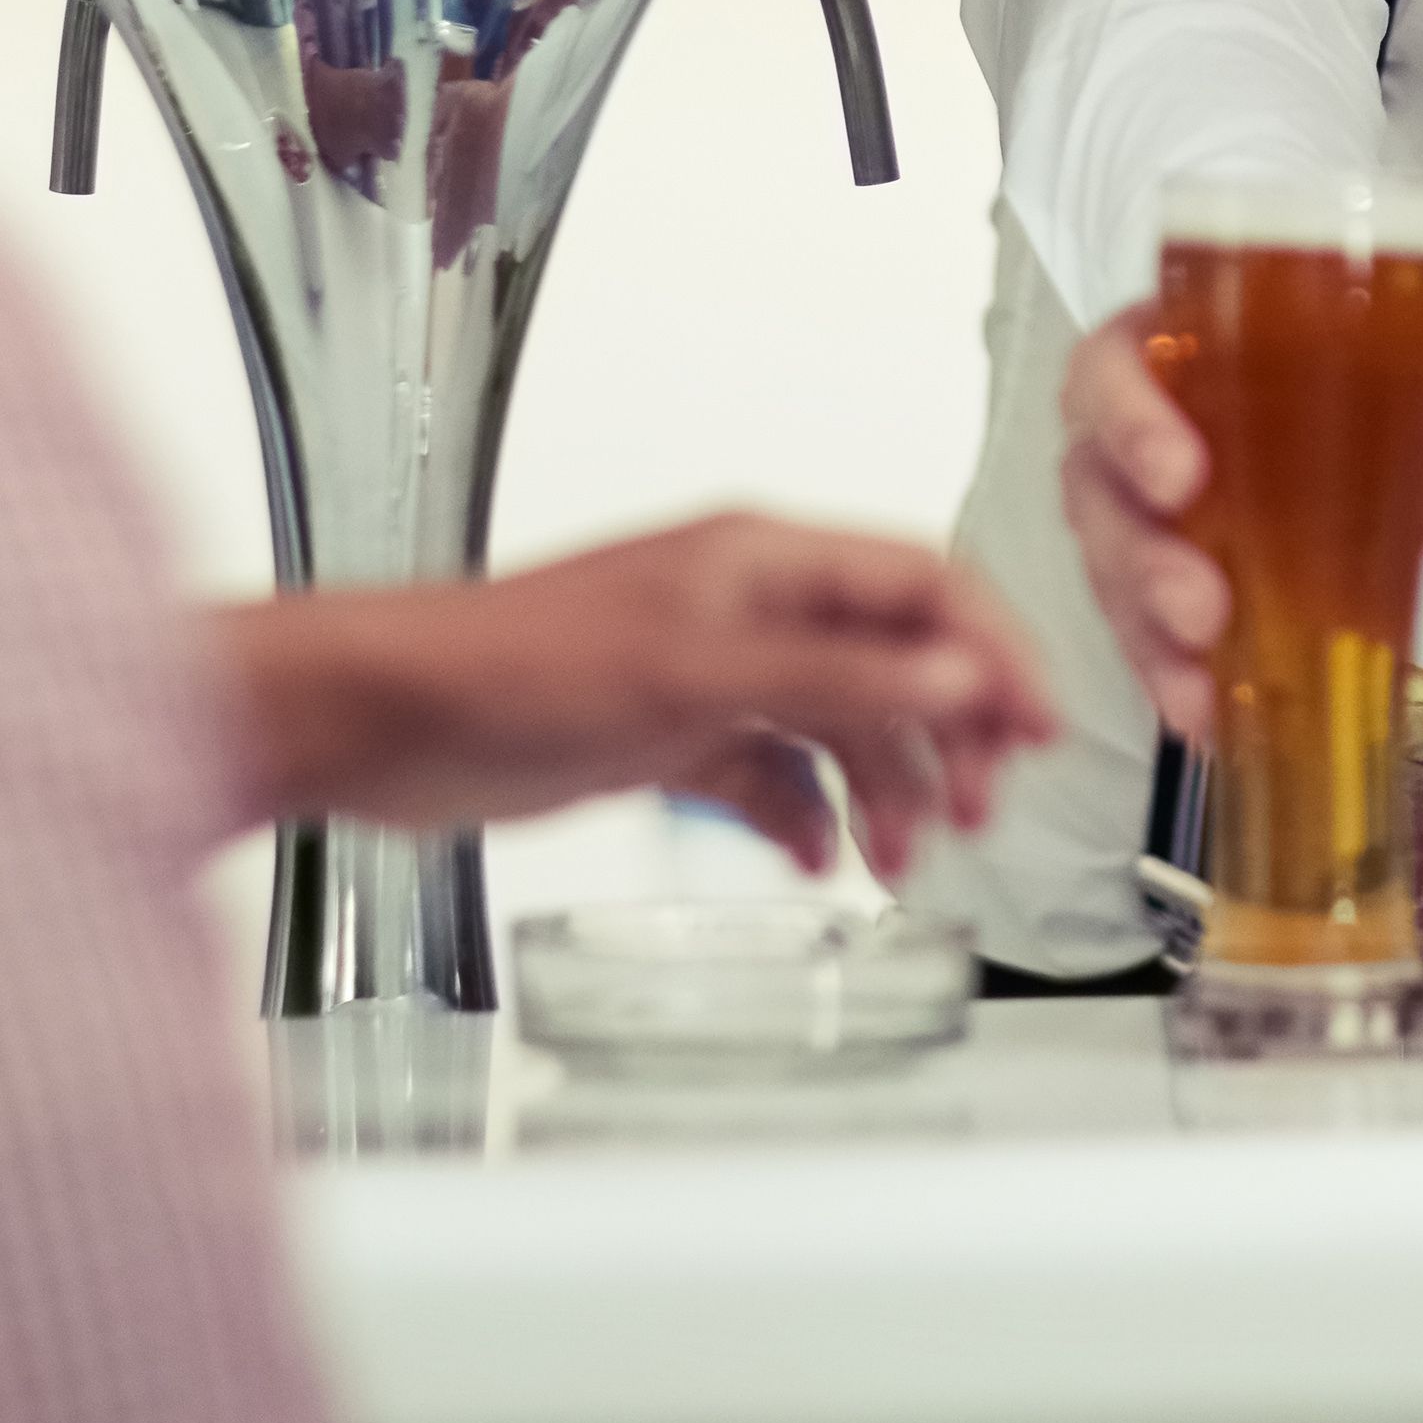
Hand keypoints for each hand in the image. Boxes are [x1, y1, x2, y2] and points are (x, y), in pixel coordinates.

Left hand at [211, 514, 1058, 880]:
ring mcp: (713, 673)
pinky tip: (813, 860)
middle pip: (897, 659)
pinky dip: (804, 818)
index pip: (924, 588)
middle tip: (980, 808)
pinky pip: (771, 775)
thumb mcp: (693, 675)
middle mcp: (750, 609)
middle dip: (951, 733)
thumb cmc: (510, 666)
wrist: (384, 719)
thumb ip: (832, 678)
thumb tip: (953, 677)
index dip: (994, 651)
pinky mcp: (670, 735)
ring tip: (902, 859)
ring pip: (841, 725)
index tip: (1038, 726)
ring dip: (884, 790)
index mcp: (766, 562)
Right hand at [1062, 302, 1422, 744]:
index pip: (1110, 371)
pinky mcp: (1142, 586)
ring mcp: (1130, 514)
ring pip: (1109, 571)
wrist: (1358, 421)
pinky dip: (1169, 677)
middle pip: (1094, 489)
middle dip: (1144, 556)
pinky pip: (1137, 632)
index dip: (1130, 422)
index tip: (1181, 476)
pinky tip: (1206, 714)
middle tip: (1203, 605)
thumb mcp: (1413, 384)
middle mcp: (1129, 433)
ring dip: (1151, 631)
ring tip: (1206, 680)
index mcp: (1172, 353)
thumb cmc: (1354, 382)